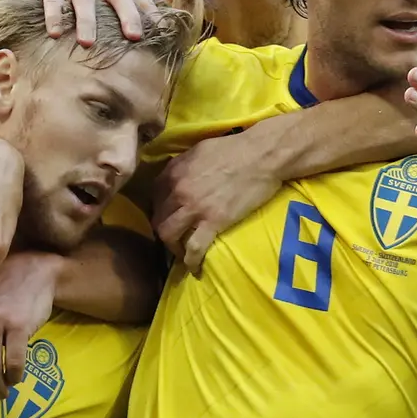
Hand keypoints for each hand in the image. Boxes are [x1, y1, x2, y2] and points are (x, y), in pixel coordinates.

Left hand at [152, 130, 282, 274]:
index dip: (159, 208)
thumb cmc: (235, 148)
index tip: (167, 215)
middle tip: (173, 237)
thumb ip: (182, 165)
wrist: (262, 156)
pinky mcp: (213, 222)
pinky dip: (191, 261)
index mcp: (174, 172)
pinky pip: (194, 247)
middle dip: (162, 230)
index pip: (154, 195)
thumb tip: (177, 175)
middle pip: (158, 217)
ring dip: (171, 247)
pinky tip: (194, 268)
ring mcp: (194, 208)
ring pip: (168, 235)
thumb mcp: (199, 150)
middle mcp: (178, 190)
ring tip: (180, 253)